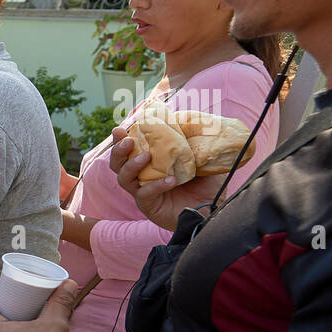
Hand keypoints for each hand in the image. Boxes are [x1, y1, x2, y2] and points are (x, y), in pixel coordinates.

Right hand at [109, 124, 227, 231]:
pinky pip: (144, 194)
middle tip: (128, 140)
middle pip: (117, 164)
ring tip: (146, 156)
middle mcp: (141, 178)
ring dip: (131, 165)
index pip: (128, 150)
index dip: (120, 140)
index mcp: (149, 164)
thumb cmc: (206, 185)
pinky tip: (171, 180)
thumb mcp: (201, 159)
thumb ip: (191, 143)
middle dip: (118, 151)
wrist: (214, 210)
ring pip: (123, 179)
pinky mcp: (149, 206)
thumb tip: (191, 121)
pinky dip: (156, 185)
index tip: (119, 129)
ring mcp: (143, 193)